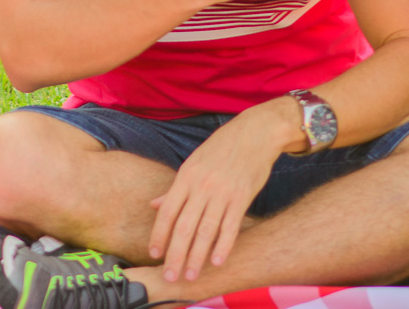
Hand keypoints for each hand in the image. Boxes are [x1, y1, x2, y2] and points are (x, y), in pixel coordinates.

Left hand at [147, 113, 278, 282]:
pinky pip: (230, 226)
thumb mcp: (193, 163)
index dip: (159, 234)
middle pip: (184, 226)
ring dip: (197, 256)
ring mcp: (222, 192)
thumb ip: (175, 188)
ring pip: (206, 230)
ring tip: (192, 274)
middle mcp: (201, 186)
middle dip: (176, 254)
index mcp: (186, 176)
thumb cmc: (221, 149)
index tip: (154, 254)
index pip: (167, 211)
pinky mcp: (242, 197)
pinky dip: (223, 245)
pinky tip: (216, 261)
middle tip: (171, 276)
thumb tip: (154, 205)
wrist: (254, 133)